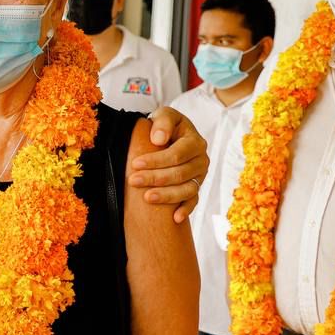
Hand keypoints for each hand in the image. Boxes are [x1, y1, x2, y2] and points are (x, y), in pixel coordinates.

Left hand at [128, 107, 209, 222]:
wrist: (170, 136)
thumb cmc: (165, 126)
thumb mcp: (164, 115)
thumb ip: (163, 121)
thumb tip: (159, 139)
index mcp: (195, 141)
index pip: (177, 154)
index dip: (156, 160)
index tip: (135, 164)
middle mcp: (201, 160)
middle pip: (180, 173)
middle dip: (155, 178)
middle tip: (133, 181)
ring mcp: (200, 176)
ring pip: (187, 189)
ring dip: (167, 195)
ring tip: (147, 198)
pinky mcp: (196, 187)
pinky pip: (193, 201)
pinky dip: (186, 210)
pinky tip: (175, 218)